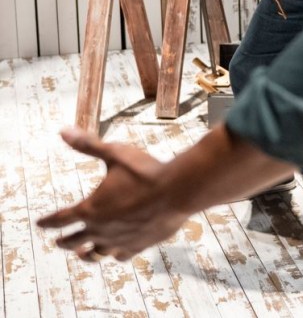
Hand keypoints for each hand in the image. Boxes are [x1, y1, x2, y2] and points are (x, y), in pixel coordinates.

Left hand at [36, 128, 189, 260]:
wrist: (178, 190)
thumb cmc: (146, 171)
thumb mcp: (115, 154)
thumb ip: (88, 145)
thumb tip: (63, 131)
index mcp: (90, 209)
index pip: (60, 219)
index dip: (48, 221)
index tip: (40, 224)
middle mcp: (101, 230)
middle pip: (74, 241)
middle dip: (63, 241)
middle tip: (58, 242)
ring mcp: (119, 241)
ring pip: (95, 255)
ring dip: (85, 254)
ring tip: (83, 254)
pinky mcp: (139, 245)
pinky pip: (121, 256)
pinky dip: (115, 255)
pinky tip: (116, 253)